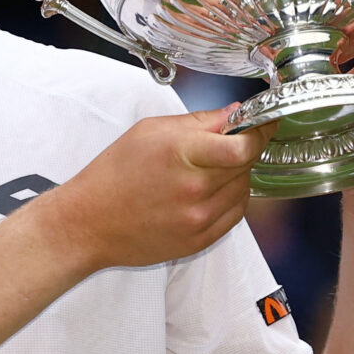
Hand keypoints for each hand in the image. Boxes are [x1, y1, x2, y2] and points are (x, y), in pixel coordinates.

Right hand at [31, 107, 263, 271]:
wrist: (88, 224)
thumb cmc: (113, 174)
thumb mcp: (149, 131)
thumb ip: (198, 121)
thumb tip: (235, 114)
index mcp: (181, 152)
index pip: (244, 144)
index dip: (260, 132)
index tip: (265, 123)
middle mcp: (194, 187)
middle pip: (246, 164)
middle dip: (243, 150)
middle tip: (227, 144)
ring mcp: (199, 217)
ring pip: (244, 188)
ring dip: (235, 175)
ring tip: (207, 171)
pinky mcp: (199, 239)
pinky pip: (235, 214)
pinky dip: (230, 199)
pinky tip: (207, 192)